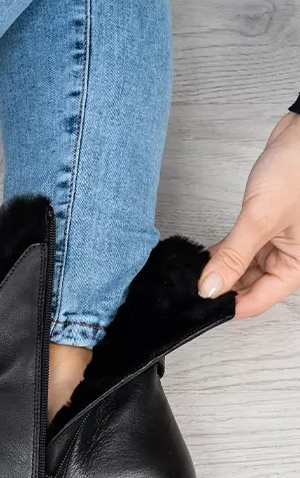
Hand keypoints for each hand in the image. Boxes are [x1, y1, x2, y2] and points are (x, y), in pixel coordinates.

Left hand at [199, 111, 299, 317]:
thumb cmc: (298, 170)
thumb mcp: (260, 218)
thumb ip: (233, 255)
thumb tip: (210, 288)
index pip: (259, 300)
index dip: (229, 306)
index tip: (197, 307)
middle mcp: (292, 257)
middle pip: (252, 287)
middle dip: (222, 288)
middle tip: (188, 289)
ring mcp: (279, 241)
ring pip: (246, 268)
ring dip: (222, 270)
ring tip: (192, 274)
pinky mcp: (266, 225)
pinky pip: (244, 249)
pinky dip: (225, 252)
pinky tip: (204, 256)